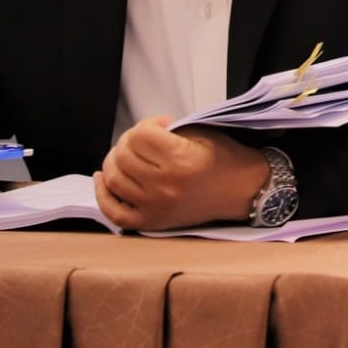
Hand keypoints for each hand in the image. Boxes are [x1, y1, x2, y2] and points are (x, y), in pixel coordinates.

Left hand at [94, 120, 269, 231]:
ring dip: (114, 161)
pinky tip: (103, 178)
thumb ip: (170, 131)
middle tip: (143, 140)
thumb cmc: (226, 159)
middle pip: (122, 156)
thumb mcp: (203, 134)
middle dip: (128, 141)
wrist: (244, 191)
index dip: (146, 124)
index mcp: (180, 160)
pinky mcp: (151, 222)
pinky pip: (114, 212)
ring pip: (113, 180)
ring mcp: (154, 207)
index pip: (139, 135)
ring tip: (126, 155)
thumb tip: (142, 133)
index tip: (159, 125)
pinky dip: (103, 194)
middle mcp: (164, 185)